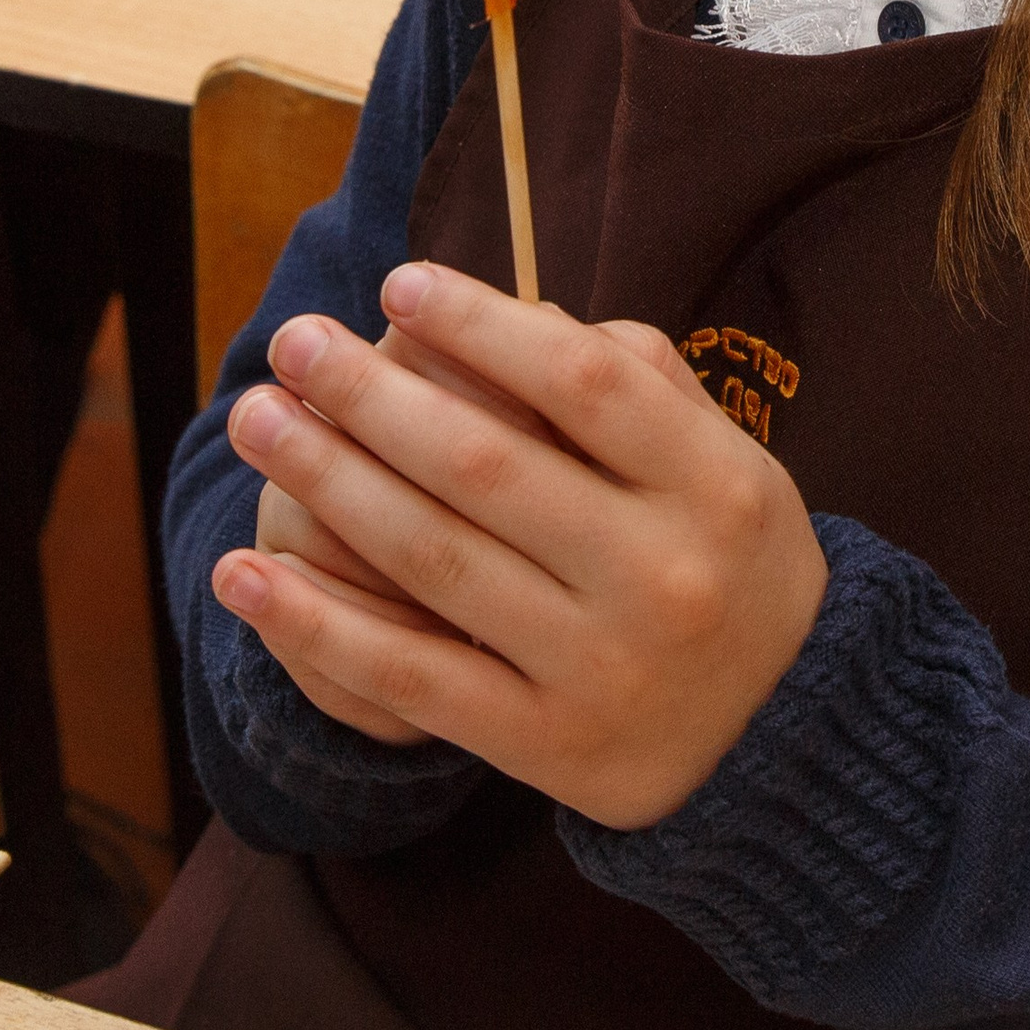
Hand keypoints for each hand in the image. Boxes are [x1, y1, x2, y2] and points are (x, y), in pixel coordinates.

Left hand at [212, 264, 828, 827]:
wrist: (785, 737)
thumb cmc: (727, 558)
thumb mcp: (727, 459)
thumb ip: (639, 378)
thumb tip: (515, 312)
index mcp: (715, 482)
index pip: (583, 381)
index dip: (481, 325)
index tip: (398, 284)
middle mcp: (662, 574)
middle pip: (486, 464)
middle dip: (369, 393)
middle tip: (292, 341)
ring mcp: (600, 666)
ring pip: (435, 560)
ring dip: (326, 483)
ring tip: (255, 421)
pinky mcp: (544, 745)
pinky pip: (412, 678)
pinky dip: (317, 624)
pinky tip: (244, 574)